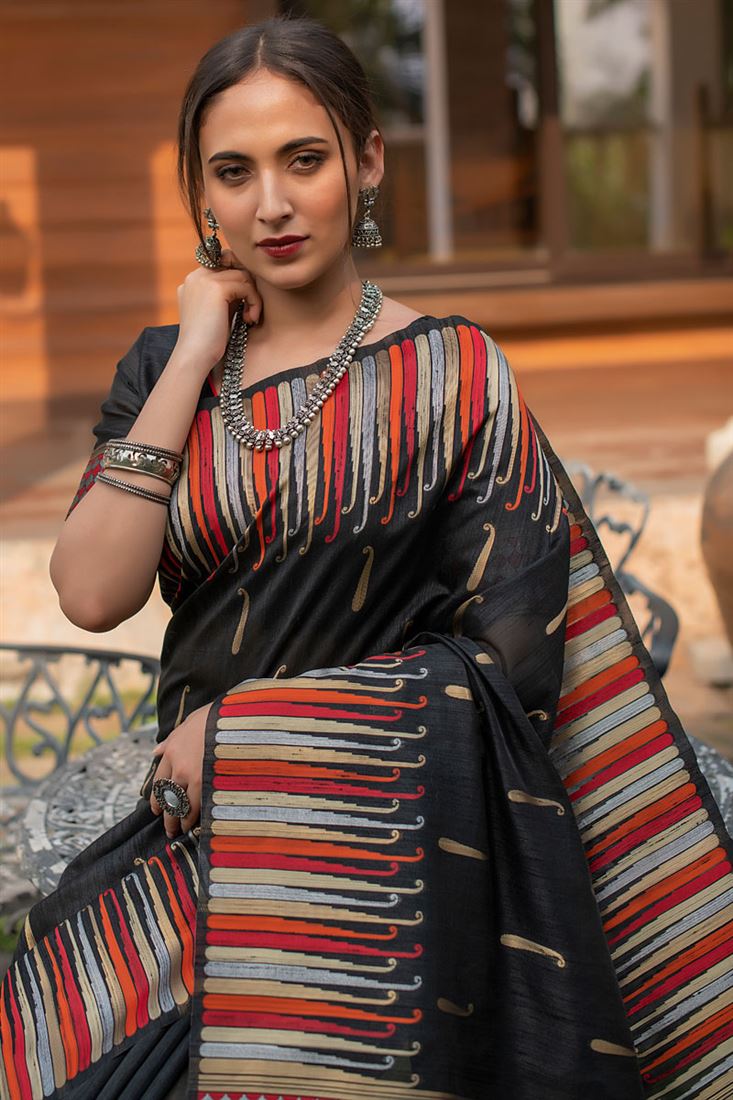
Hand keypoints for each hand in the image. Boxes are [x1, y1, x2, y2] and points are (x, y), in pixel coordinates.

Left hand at [149, 702, 211, 837]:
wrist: (236, 719)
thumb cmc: (216, 717)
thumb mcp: (190, 721)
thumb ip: (172, 739)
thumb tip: (156, 751)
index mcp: (172, 751)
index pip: (159, 781)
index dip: (156, 798)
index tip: (156, 808)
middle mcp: (179, 767)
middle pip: (168, 797)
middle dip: (167, 815)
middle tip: (168, 827)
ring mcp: (194, 777)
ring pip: (182, 806)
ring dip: (180, 821)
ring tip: (181, 831)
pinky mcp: (210, 784)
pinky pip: (199, 806)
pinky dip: (197, 818)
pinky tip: (197, 825)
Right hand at [175, 249, 261, 372]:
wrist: (195, 357)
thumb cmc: (209, 342)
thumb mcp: (218, 312)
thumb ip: (229, 295)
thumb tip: (250, 283)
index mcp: (193, 282)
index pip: (223, 264)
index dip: (240, 278)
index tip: (247, 301)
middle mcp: (196, 276)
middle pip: (235, 265)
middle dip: (248, 286)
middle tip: (250, 310)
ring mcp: (204, 280)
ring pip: (243, 275)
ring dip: (253, 297)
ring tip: (249, 318)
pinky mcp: (215, 288)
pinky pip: (246, 285)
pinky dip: (254, 302)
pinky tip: (249, 319)